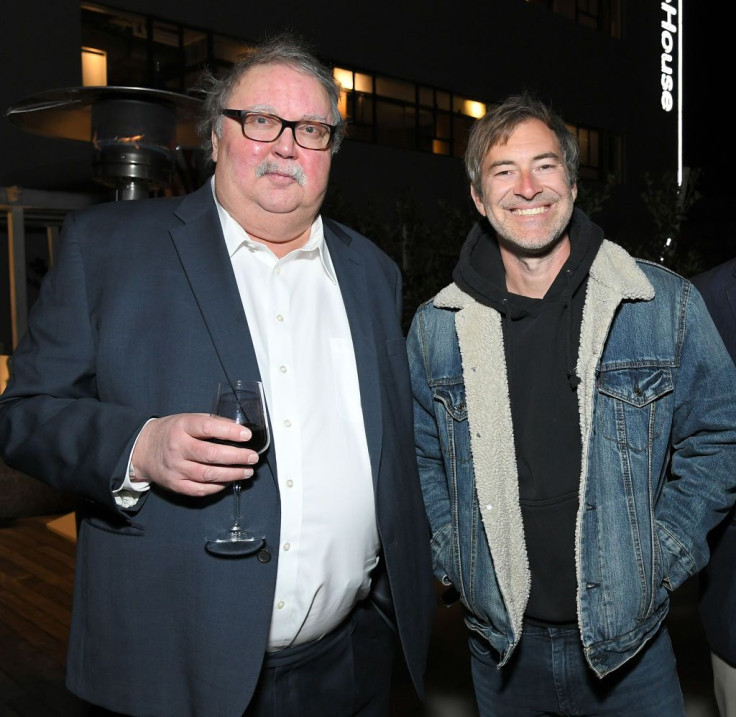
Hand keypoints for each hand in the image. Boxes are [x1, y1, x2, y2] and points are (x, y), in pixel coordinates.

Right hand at [131, 413, 259, 496]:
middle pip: (211, 454)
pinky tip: (229, 481)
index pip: (208, 428)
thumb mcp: (188, 419)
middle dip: (236, 457)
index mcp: (182, 427)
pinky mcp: (175, 484)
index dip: (229, 432)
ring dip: (232, 474)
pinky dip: (218, 487)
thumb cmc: (172, 432)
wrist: (143, 449)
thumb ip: (212, 422)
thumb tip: (238, 429)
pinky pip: (200, 489)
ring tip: (247, 471)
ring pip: (208, 475)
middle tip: (252, 457)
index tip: (247, 435)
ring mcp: (176, 468)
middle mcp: (177, 448)